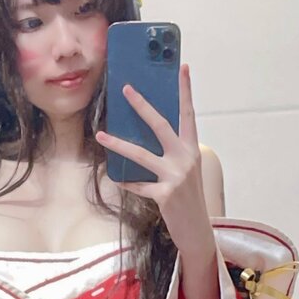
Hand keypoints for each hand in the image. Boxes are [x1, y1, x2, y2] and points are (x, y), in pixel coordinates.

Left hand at [95, 63, 211, 252]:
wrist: (198, 230)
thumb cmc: (189, 198)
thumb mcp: (186, 171)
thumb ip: (173, 152)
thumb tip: (149, 135)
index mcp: (192, 149)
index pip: (188, 114)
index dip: (185, 91)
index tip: (183, 68)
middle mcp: (186, 158)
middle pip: (161, 125)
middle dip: (142, 106)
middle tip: (126, 89)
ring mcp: (175, 176)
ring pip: (141, 154)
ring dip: (118, 144)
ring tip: (100, 136)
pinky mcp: (165, 194)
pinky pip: (138, 185)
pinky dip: (127, 182)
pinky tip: (117, 179)